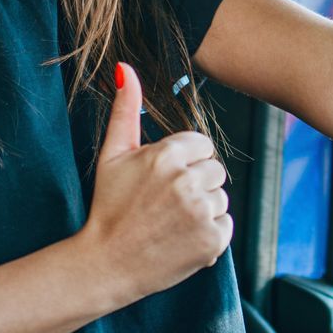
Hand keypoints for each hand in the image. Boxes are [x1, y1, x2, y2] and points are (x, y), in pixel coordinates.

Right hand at [78, 62, 233, 305]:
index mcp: (167, 154)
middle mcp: (187, 180)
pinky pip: (225, 226)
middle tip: (165, 205)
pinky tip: (180, 240)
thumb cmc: (109, 206)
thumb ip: (125, 110)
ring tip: (170, 223)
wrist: (106, 263)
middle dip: (196, 185)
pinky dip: (208, 235)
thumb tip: (125, 68)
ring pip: (221, 199)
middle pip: (215, 171)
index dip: (184, 163)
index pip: (202, 146)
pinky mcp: (212, 240)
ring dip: (202, 211)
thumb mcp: (112, 155)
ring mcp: (201, 212)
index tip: (162, 182)